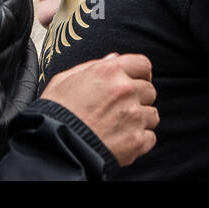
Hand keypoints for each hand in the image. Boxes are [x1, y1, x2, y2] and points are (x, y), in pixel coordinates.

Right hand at [40, 53, 157, 166]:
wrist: (56, 148)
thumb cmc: (56, 114)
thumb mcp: (65, 80)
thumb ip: (93, 66)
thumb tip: (112, 59)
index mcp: (109, 72)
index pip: (142, 64)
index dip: (141, 73)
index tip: (136, 81)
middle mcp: (125, 90)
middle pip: (149, 90)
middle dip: (138, 98)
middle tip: (121, 108)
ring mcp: (133, 116)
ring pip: (152, 114)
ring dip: (140, 119)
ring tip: (120, 126)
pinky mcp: (136, 141)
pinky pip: (150, 137)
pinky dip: (139, 140)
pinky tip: (121, 140)